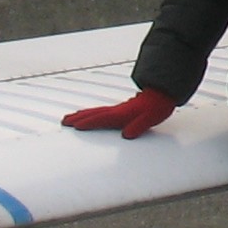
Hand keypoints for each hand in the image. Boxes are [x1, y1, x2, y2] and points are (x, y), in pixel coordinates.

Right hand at [61, 88, 176, 138]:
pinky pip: (100, 111)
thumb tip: (127, 135)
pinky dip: (90, 113)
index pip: (102, 118)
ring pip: (95, 111)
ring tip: (69, 118)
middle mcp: (117, 110)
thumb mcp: (151, 118)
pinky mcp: (120, 109)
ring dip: (81, 114)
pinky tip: (87, 115)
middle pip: (94, 114)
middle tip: (64, 121)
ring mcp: (117, 109)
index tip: (76, 126)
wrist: (163, 92)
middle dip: (78, 118)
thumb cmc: (157, 106)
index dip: (89, 123)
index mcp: (122, 113)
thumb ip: (138, 126)